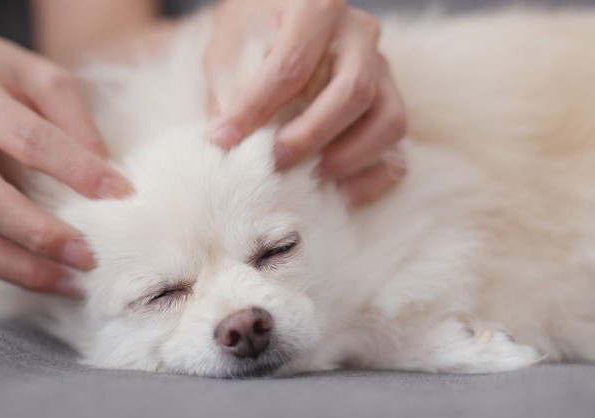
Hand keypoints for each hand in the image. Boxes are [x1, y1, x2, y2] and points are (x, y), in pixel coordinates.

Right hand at [0, 35, 131, 294]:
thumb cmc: (0, 75)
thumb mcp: (42, 77)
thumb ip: (75, 120)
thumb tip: (106, 174)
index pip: (29, 140)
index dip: (77, 170)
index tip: (121, 193)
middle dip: (44, 235)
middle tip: (91, 257)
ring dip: (27, 270)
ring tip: (74, 283)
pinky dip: (13, 271)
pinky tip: (50, 277)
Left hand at [205, 0, 406, 204]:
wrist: (282, 19)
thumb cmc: (253, 33)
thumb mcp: (230, 47)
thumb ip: (229, 88)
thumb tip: (226, 142)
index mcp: (317, 9)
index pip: (291, 66)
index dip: (255, 109)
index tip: (224, 139)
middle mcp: (360, 34)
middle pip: (353, 92)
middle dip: (310, 136)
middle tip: (274, 161)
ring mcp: (383, 68)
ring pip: (389, 121)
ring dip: (349, 158)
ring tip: (309, 177)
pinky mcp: (391, 100)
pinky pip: (399, 148)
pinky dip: (374, 177)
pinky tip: (339, 193)